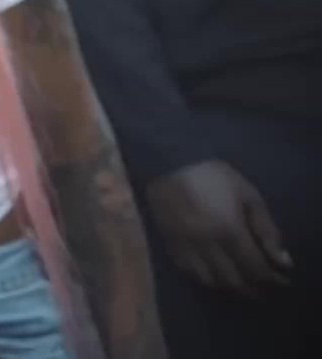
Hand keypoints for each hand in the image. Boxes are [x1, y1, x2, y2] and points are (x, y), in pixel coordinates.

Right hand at [147, 160, 292, 294]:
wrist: (168, 162)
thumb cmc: (214, 176)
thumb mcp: (248, 195)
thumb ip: (266, 229)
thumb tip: (282, 261)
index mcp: (229, 231)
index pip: (255, 268)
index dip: (271, 279)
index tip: (280, 280)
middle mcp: (207, 245)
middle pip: (233, 280)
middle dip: (252, 288)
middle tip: (262, 287)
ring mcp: (185, 247)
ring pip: (210, 281)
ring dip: (228, 286)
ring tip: (239, 281)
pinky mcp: (169, 244)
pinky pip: (189, 271)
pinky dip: (205, 278)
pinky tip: (213, 273)